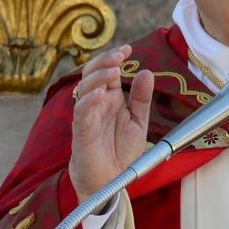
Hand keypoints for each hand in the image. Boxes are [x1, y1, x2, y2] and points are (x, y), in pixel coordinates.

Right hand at [69, 45, 153, 201]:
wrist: (110, 179)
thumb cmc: (120, 150)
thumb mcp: (138, 121)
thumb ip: (142, 98)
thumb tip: (146, 72)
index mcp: (110, 98)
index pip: (108, 71)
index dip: (114, 57)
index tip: (128, 48)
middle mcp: (97, 103)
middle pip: (93, 73)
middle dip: (105, 61)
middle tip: (120, 54)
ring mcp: (87, 115)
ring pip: (85, 88)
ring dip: (99, 77)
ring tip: (115, 70)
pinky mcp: (81, 131)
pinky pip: (81, 112)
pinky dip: (89, 100)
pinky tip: (101, 93)